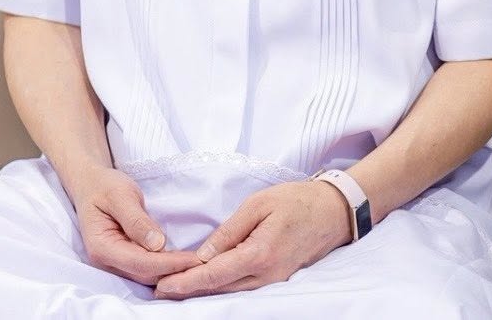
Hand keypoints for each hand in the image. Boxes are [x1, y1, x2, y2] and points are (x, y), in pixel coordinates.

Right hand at [69, 167, 198, 287]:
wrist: (90, 185)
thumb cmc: (104, 186)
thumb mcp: (120, 195)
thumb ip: (136, 220)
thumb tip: (158, 244)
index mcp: (102, 247)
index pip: (140, 263)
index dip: (168, 263)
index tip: (194, 259)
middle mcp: (107, 262)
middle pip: (145, 274)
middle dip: (174, 271)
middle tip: (204, 263)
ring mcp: (114, 264)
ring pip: (147, 276)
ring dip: (172, 272)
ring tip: (198, 264)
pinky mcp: (124, 260)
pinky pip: (146, 269)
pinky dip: (165, 267)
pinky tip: (183, 261)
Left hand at [154, 180, 353, 299]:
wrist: (333, 211)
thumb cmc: (296, 201)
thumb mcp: (258, 205)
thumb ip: (230, 231)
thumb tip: (204, 253)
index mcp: (260, 254)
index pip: (214, 274)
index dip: (186, 282)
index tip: (162, 285)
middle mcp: (267, 275)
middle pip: (220, 289)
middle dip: (188, 291)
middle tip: (158, 291)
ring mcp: (274, 280)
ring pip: (231, 292)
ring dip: (203, 291)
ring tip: (175, 289)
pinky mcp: (277, 278)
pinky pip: (244, 287)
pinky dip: (222, 287)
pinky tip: (206, 283)